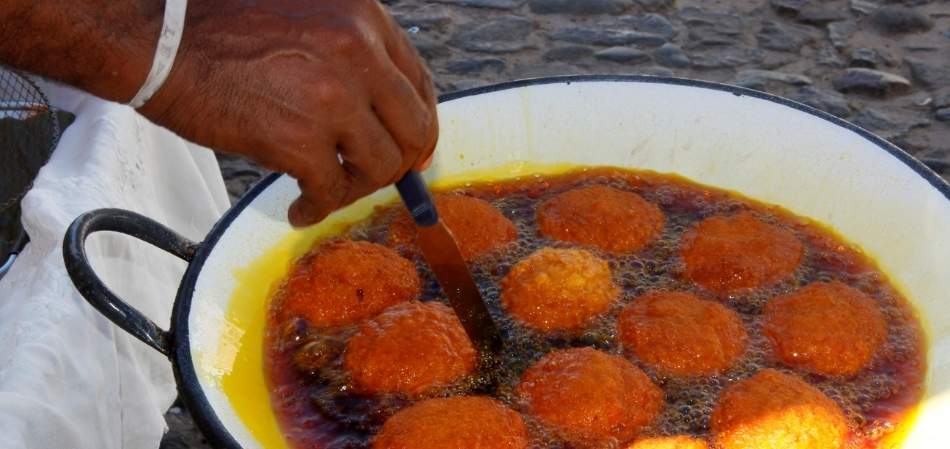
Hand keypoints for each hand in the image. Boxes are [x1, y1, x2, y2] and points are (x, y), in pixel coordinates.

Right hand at [140, 0, 437, 225]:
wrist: (159, 40)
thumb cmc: (221, 28)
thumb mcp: (307, 16)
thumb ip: (350, 52)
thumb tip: (381, 111)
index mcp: (364, 18)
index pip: (419, 83)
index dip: (418, 124)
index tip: (410, 148)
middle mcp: (359, 53)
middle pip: (414, 130)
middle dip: (400, 164)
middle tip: (374, 178)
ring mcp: (333, 97)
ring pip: (382, 166)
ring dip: (356, 188)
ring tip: (327, 191)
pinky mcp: (300, 139)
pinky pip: (332, 191)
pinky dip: (318, 207)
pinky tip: (299, 207)